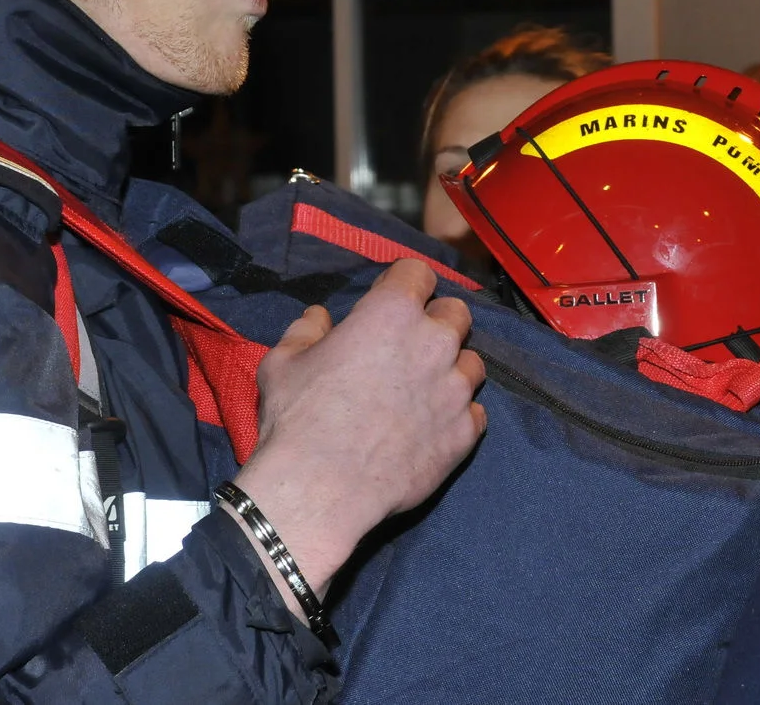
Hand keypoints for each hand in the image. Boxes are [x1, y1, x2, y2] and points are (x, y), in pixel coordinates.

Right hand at [227, 260, 485, 613]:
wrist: (319, 488)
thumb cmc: (297, 417)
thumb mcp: (283, 362)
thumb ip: (307, 330)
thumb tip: (319, 317)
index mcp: (392, 311)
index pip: (418, 272)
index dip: (404, 284)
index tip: (392, 301)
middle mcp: (434, 342)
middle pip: (457, 313)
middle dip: (437, 323)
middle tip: (411, 346)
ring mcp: (455, 388)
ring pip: (473, 362)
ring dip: (452, 369)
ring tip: (425, 390)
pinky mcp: (464, 432)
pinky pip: (476, 411)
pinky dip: (458, 415)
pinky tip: (432, 426)